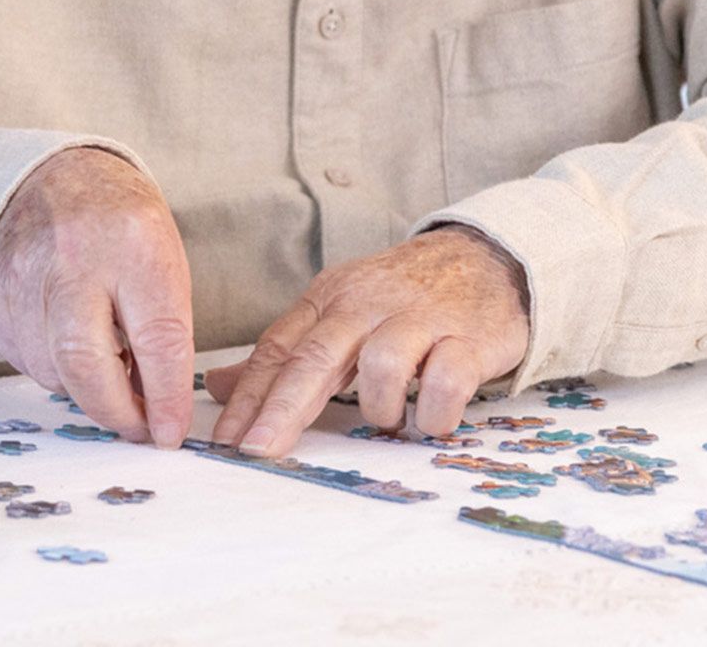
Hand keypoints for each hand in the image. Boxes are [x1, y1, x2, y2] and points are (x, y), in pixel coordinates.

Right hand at [0, 147, 194, 446]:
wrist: (51, 176)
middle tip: (137, 427)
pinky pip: (24, 359)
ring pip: (52, 371)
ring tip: (105, 367)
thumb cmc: (118, 223)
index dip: (166, 398)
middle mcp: (72, 256)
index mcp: (133, 243)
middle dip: (115, 412)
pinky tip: (68, 342)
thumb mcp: (162, 258)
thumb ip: (163, 330)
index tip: (170, 432)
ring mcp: (22, 275)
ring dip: (84, 388)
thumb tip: (157, 409)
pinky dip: (53, 368)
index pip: (156, 339)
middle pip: (85, 364)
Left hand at [207, 226, 529, 455]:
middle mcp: (368, 305)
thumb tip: (219, 387)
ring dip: (377, 408)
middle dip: (283, 407)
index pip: (279, 347)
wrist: (486, 256)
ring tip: (387, 418)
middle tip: (258, 449)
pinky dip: (433, 412)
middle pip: (316, 357)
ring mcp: (420, 320)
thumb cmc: (402, 296)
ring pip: (381, 366)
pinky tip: (431, 418)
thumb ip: (284, 354)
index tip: (224, 439)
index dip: (249, 395)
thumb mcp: (338, 311)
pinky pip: (445, 382)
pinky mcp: (469, 339)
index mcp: (330, 298)